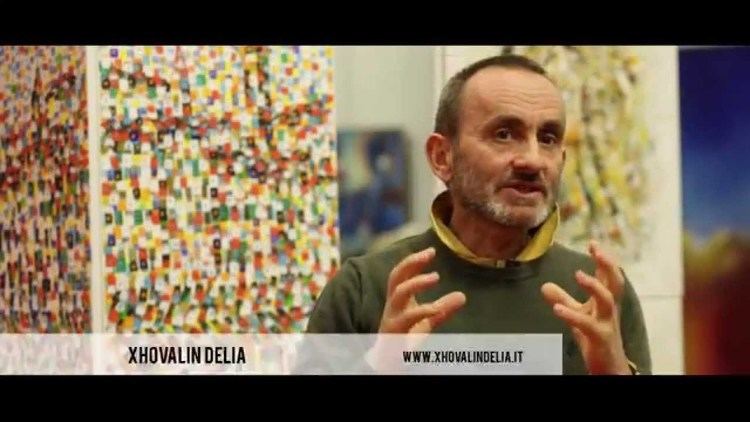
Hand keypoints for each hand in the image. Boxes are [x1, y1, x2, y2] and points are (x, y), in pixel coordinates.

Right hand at [367, 247, 465, 371]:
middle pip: (396, 278)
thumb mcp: (426, 321)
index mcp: (397, 299)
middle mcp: (392, 306)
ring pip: (399, 294)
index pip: (401, 274)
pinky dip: (423, 310)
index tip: (431, 250)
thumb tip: (462, 295)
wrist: (388, 361)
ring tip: (435, 276)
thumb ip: (443, 308)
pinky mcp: (396, 333)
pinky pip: (407, 319)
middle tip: (430, 254)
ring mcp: (392, 319)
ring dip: (416, 283)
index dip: (413, 261)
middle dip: (411, 263)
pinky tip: (437, 308)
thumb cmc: (405, 337)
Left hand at [541, 241, 630, 374]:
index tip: (593, 243)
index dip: (604, 259)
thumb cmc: (595, 338)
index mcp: (605, 302)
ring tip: (578, 274)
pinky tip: (556, 308)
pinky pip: (588, 325)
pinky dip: (572, 315)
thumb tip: (545, 286)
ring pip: (608, 300)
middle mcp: (610, 310)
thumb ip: (564, 300)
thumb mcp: (578, 316)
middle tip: (597, 250)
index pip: (608, 276)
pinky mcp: (600, 338)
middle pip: (616, 283)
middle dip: (609, 265)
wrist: (608, 367)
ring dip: (594, 286)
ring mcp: (607, 324)